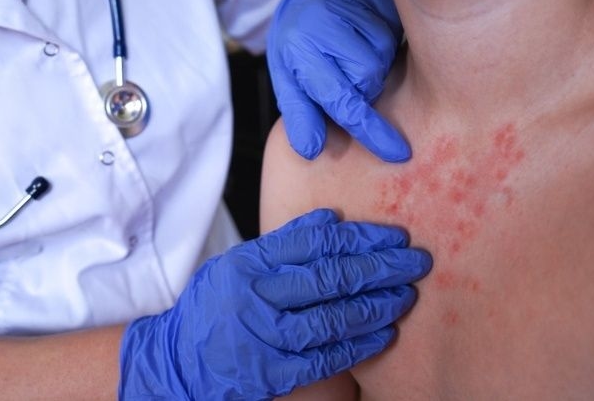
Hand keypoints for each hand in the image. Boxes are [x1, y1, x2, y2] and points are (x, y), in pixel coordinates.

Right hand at [119, 208, 431, 399]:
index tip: (393, 235)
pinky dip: (358, 345)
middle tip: (417, 262)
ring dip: (376, 306)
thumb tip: (330, 220)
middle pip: (330, 276)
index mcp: (247, 263)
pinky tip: (384, 334)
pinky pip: (324, 357)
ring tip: (407, 295)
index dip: (360, 237)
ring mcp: (264, 337)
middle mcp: (256, 296)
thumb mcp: (234, 265)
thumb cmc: (212, 308)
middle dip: (380, 267)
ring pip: (332, 317)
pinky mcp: (272, 373)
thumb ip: (280, 244)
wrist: (176, 362)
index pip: (313, 242)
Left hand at [267, 0, 409, 161]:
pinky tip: (370, 33)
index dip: (368, 128)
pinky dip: (388, 36)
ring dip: (378, 60)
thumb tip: (311, 149)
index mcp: (297, 49)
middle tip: (351, 76)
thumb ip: (301, 114)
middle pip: (368, 74)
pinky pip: (395, 25)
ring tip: (358, 51)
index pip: (339, 98)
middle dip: (366, 85)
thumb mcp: (289, 82)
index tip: (396, 152)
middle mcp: (319, 20)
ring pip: (385, 50)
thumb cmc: (299, 49)